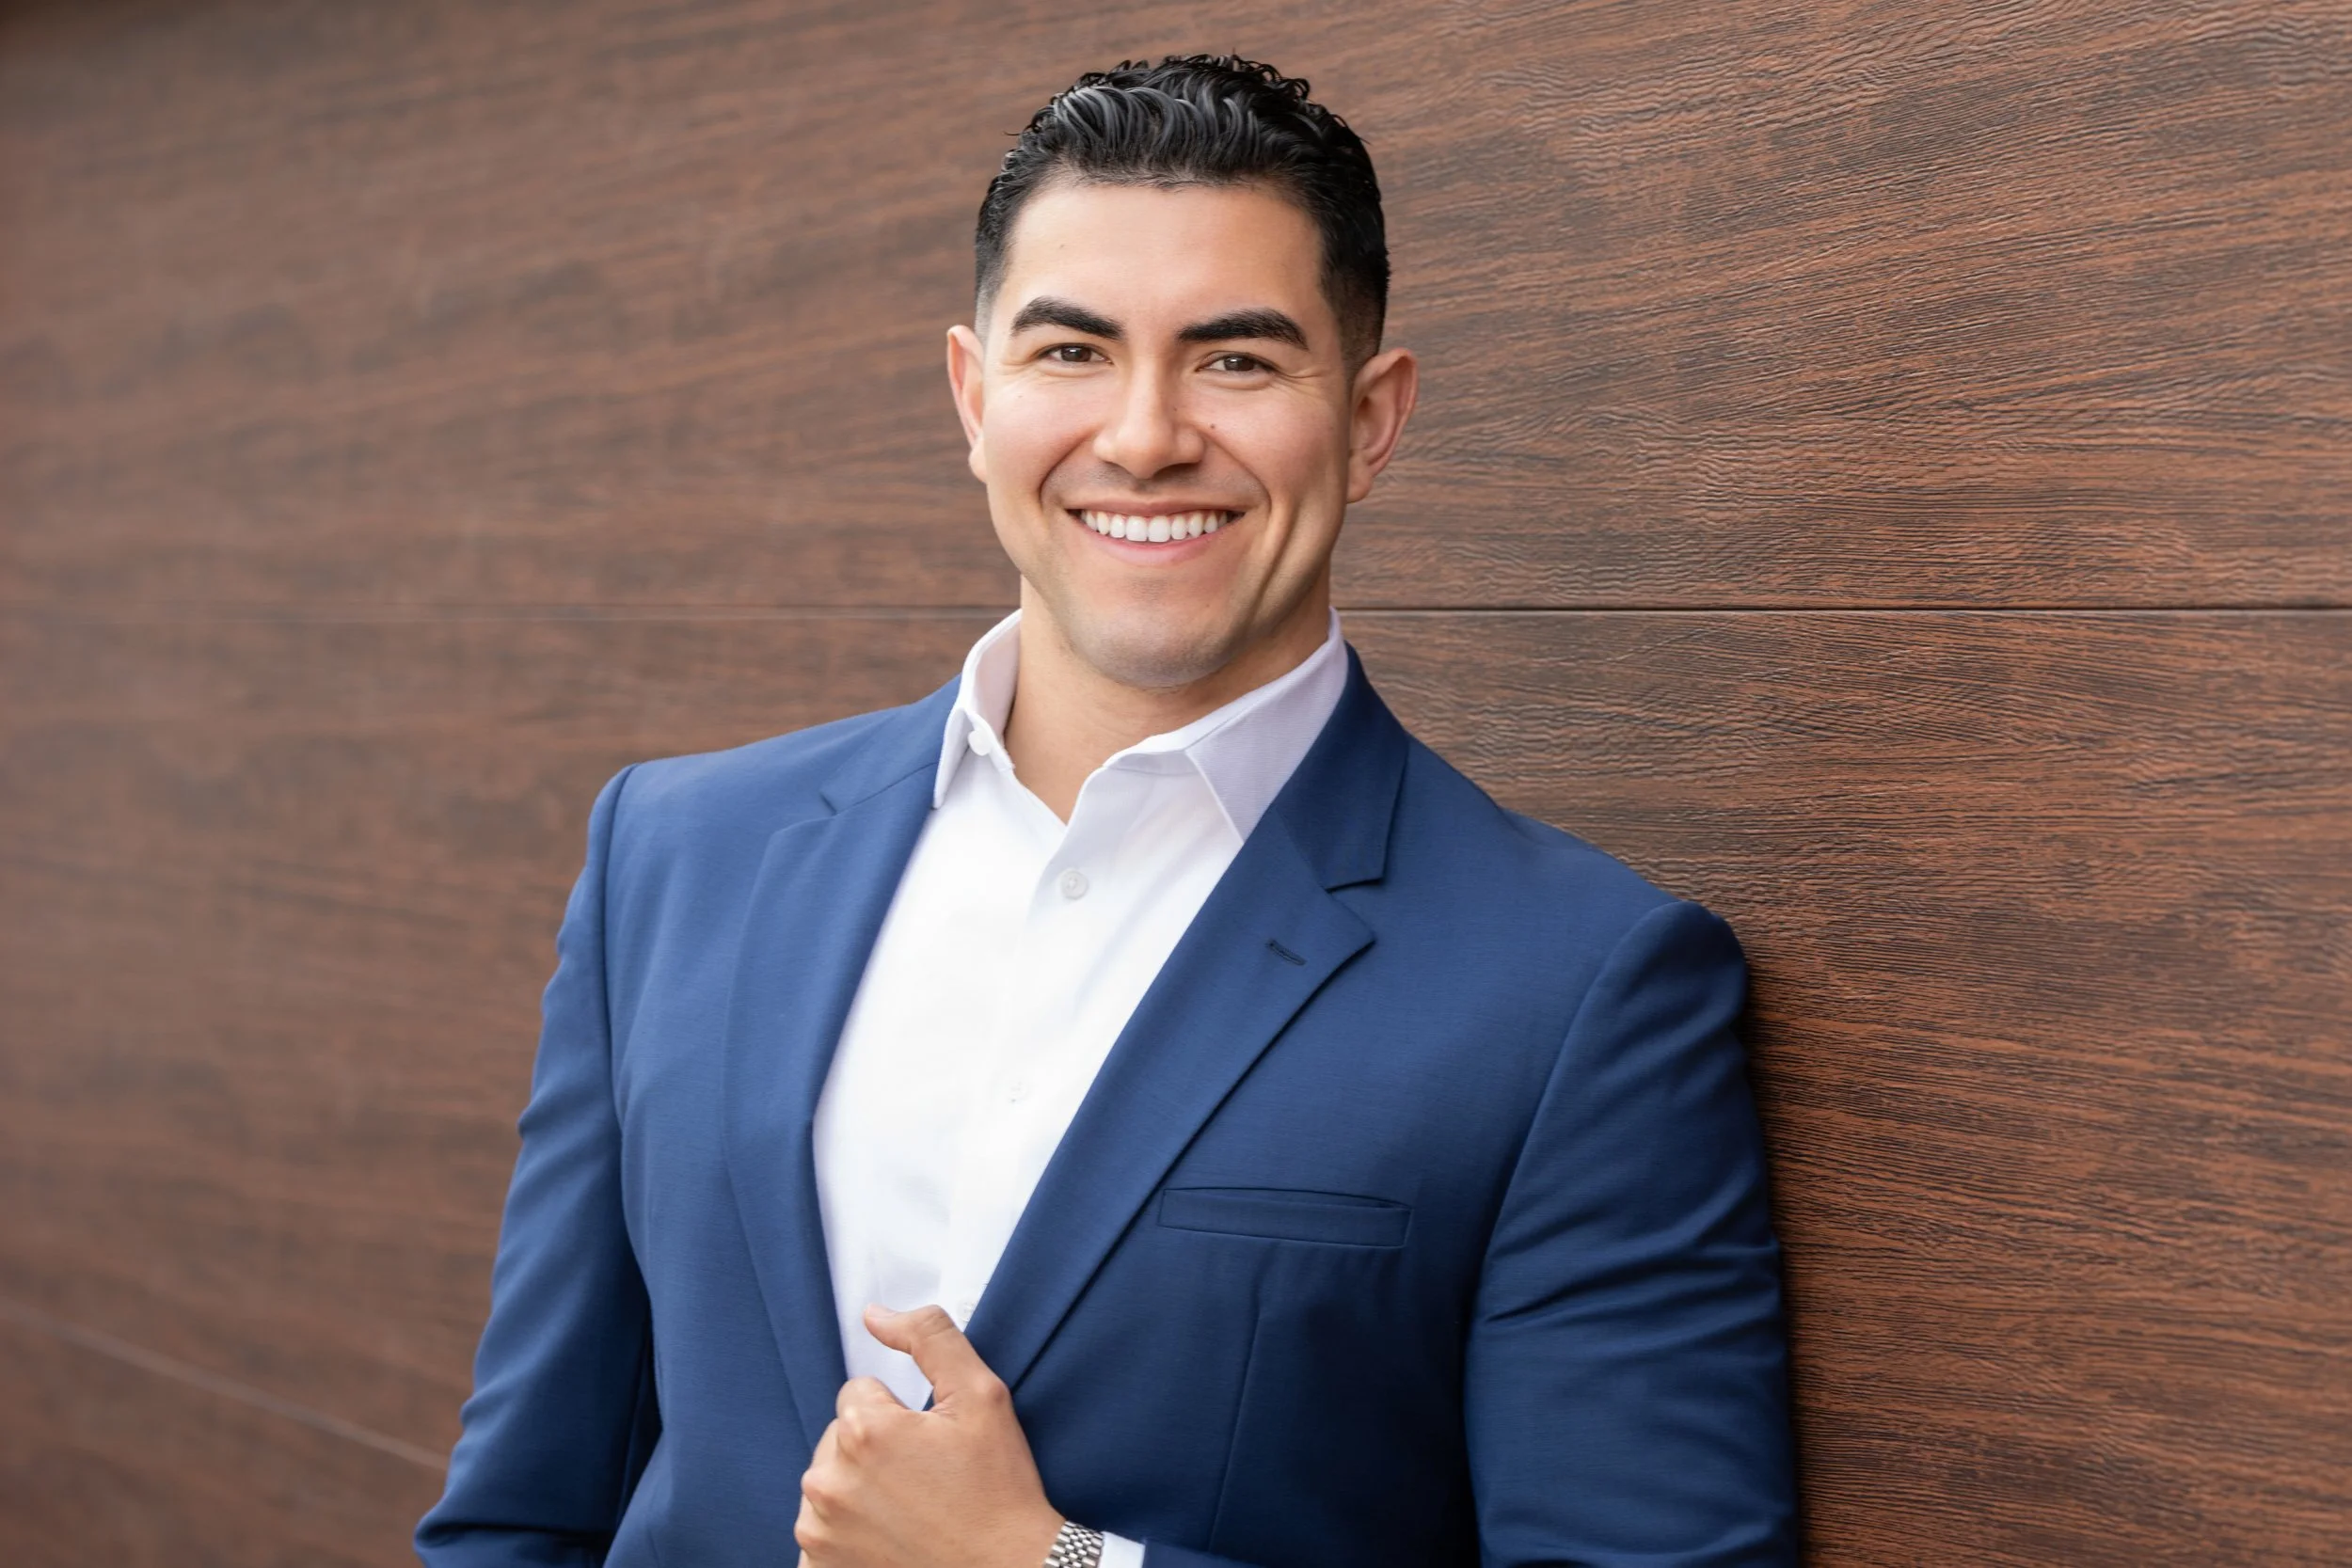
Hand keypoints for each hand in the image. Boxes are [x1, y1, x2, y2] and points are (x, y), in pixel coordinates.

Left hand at [794, 1304, 1065, 1567]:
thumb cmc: (998, 1489)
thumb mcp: (981, 1396)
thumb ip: (928, 1337)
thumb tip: (876, 1316)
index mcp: (864, 1430)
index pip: (860, 1393)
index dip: (900, 1413)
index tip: (929, 1443)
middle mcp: (829, 1480)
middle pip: (840, 1436)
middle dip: (875, 1447)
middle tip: (924, 1476)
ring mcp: (820, 1529)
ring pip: (829, 1479)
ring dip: (859, 1486)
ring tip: (908, 1507)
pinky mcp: (820, 1565)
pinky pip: (820, 1529)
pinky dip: (846, 1530)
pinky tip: (886, 1536)